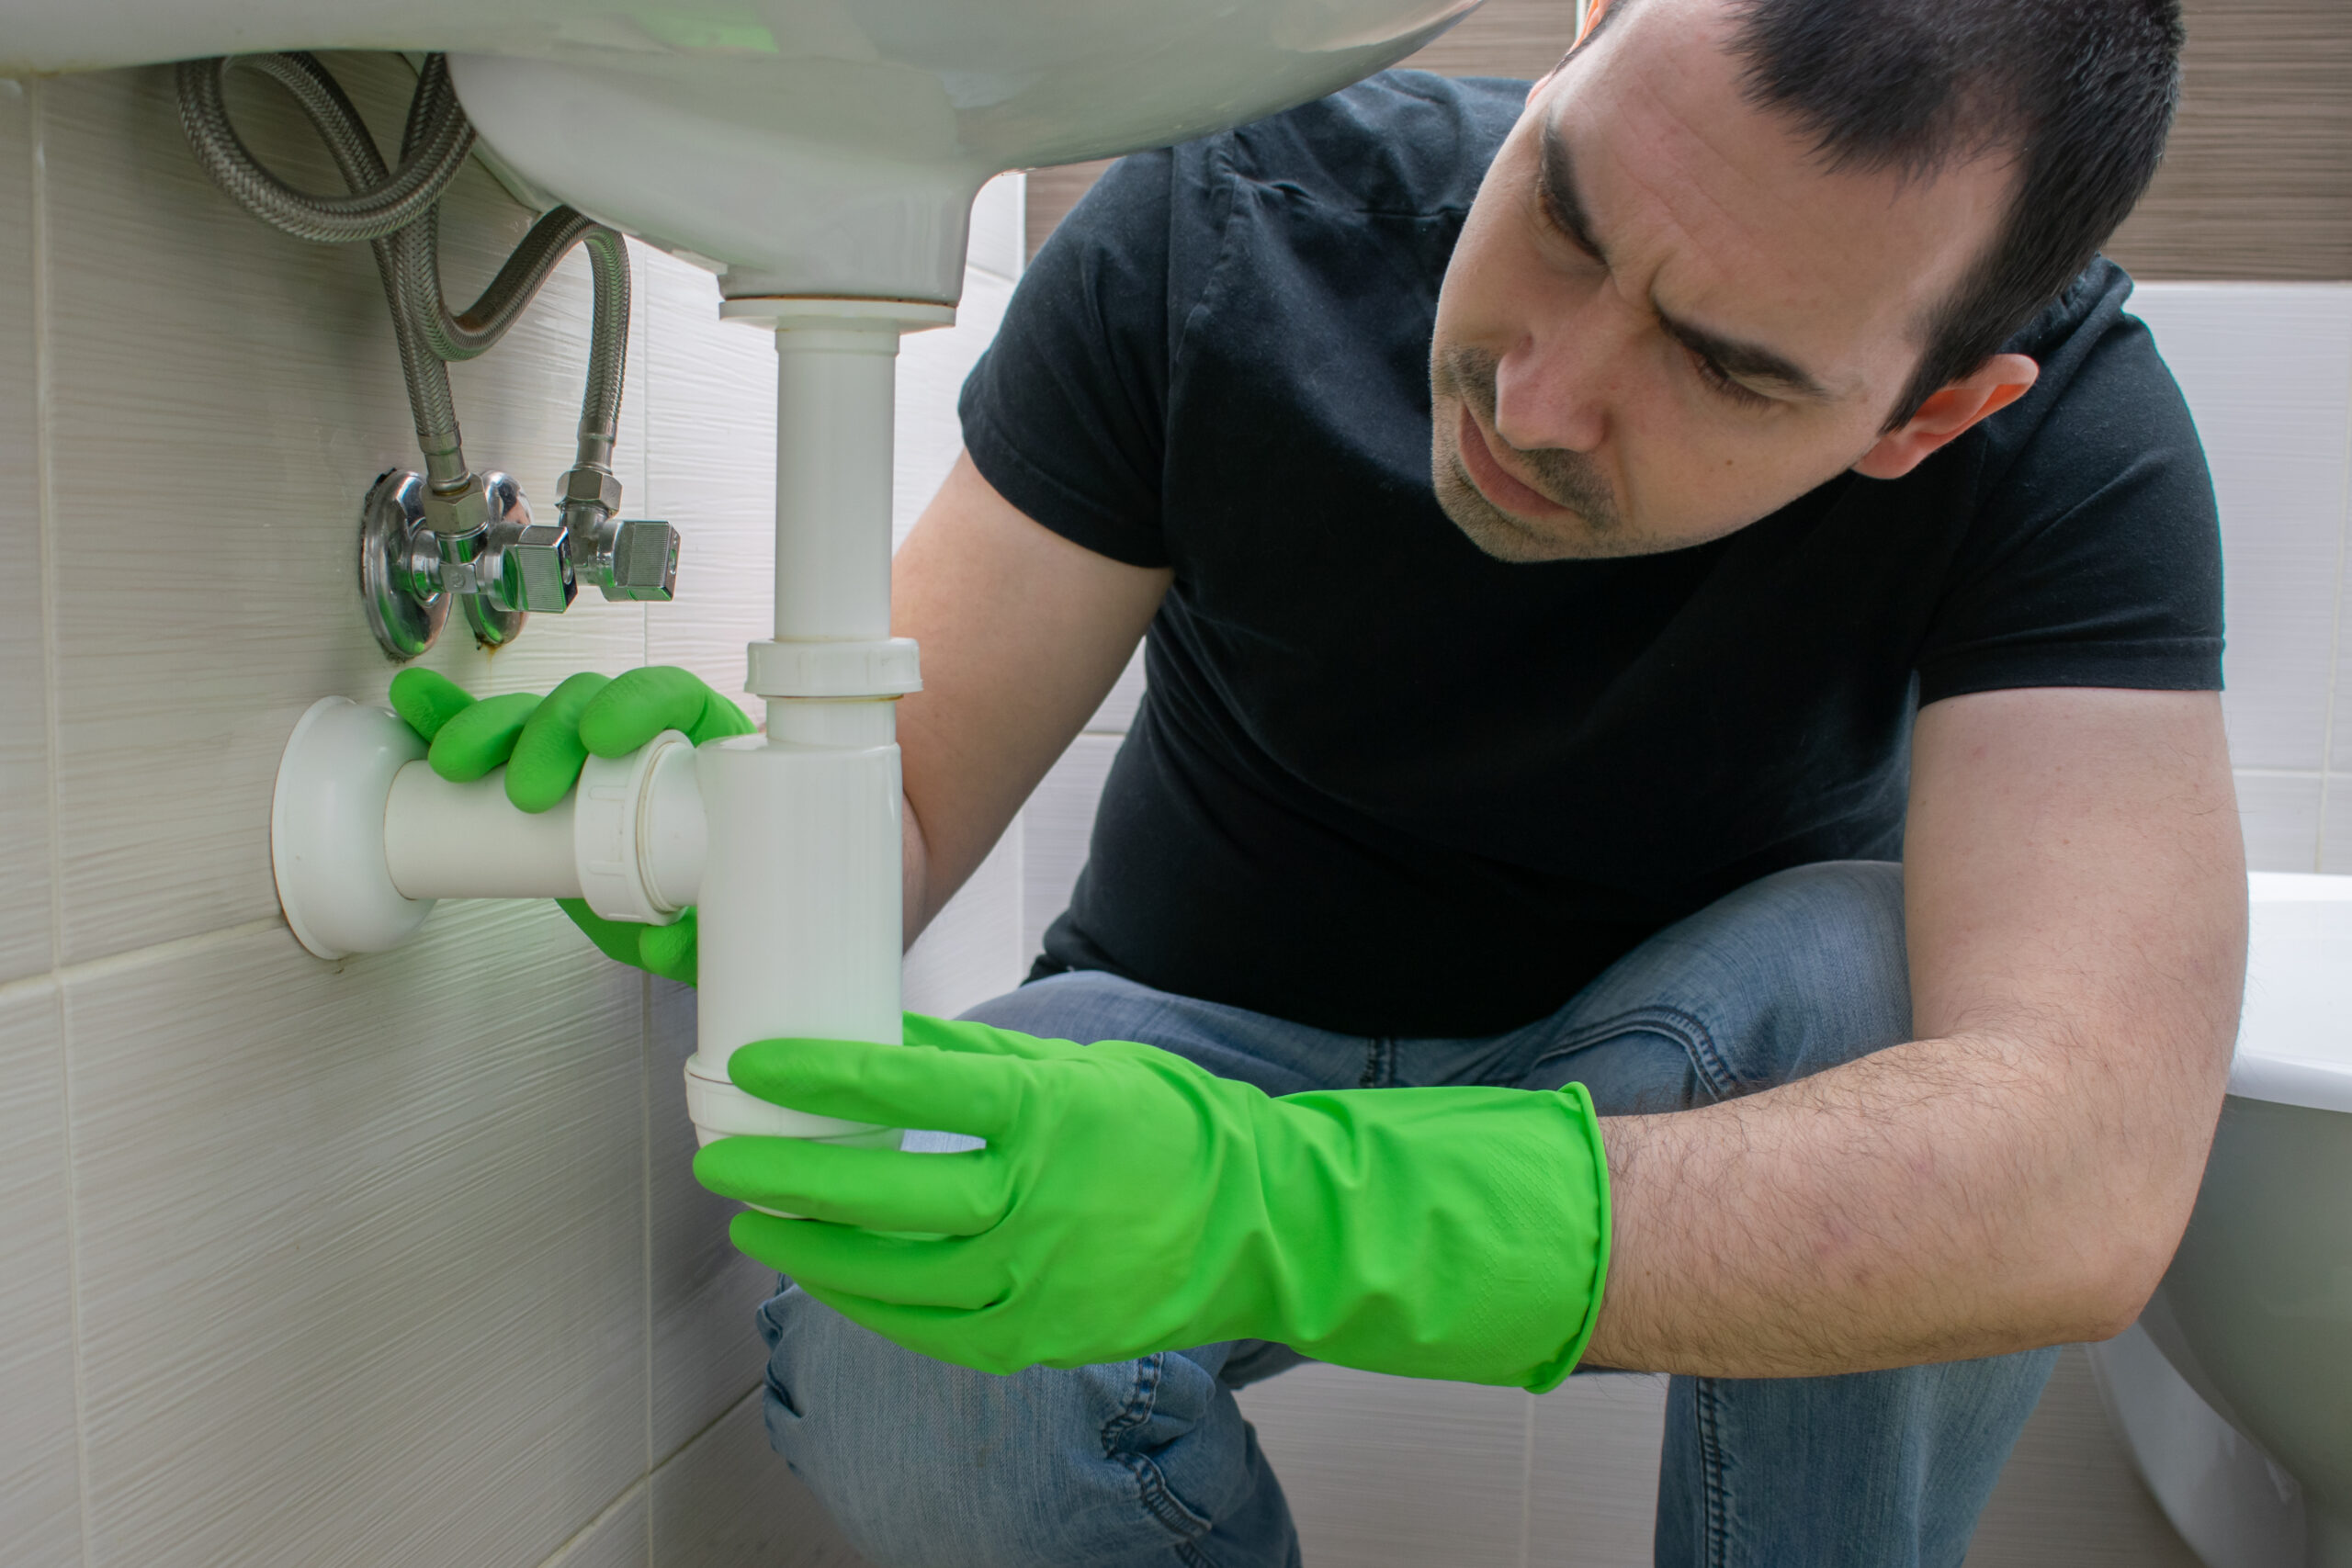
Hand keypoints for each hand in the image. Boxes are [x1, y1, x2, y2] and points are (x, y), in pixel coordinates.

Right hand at [386, 665, 757, 983]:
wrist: (679, 920)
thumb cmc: (707, 897)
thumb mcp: (708, 923)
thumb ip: (695, 936)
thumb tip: (665, 939)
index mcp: (698, 750)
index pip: (671, 696)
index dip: (638, 701)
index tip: (603, 738)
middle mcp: (636, 738)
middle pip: (589, 703)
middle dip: (547, 734)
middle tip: (527, 792)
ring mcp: (576, 752)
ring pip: (531, 717)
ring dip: (489, 729)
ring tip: (455, 763)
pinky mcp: (524, 771)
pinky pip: (486, 739)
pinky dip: (446, 720)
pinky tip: (416, 707)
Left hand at [694, 1013, 1611, 1388]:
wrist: (1258, 1224)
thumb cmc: (1169, 1131)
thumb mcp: (1076, 1068)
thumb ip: (973, 1060)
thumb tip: (880, 1035)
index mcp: (1047, 1115)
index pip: (910, 1087)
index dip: (823, 1077)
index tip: (760, 1064)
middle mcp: (1037, 1201)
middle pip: (885, 1195)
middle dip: (790, 1177)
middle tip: (725, 1163)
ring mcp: (1037, 1280)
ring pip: (894, 1276)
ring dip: (812, 1250)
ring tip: (759, 1224)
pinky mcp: (1037, 1339)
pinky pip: (929, 1330)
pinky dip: (869, 1305)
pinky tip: (829, 1278)